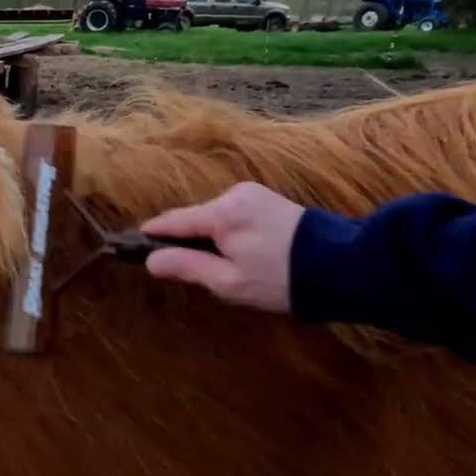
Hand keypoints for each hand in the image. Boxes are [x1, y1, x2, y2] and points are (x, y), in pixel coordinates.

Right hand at [140, 182, 304, 312]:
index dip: (152, 234)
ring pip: (216, 218)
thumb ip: (187, 267)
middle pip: (196, 219)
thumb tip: (151, 260)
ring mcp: (254, 194)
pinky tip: (246, 255)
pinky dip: (231, 233)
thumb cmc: (280, 279)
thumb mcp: (228, 282)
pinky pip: (235, 216)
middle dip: (189, 242)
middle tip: (194, 274)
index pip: (174, 221)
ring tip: (228, 269)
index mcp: (221, 213)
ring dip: (213, 239)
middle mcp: (234, 194)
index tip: (132, 245)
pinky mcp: (270, 199)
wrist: (342, 266)